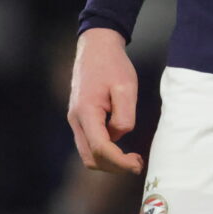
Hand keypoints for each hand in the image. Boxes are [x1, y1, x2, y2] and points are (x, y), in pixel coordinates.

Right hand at [68, 28, 143, 173]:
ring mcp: (75, 119)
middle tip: (136, 164)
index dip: (119, 162)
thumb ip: (124, 116)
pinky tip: (121, 146)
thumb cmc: (112, 64)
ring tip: (132, 158)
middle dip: (113, 167)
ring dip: (109, 161)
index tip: (137, 164)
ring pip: (88, 153)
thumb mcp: (126, 87)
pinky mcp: (80, 118)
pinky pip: (89, 143)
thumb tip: (119, 136)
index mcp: (87, 111)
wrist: (96, 47)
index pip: (100, 148)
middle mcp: (76, 119)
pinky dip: (104, 151)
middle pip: (91, 158)